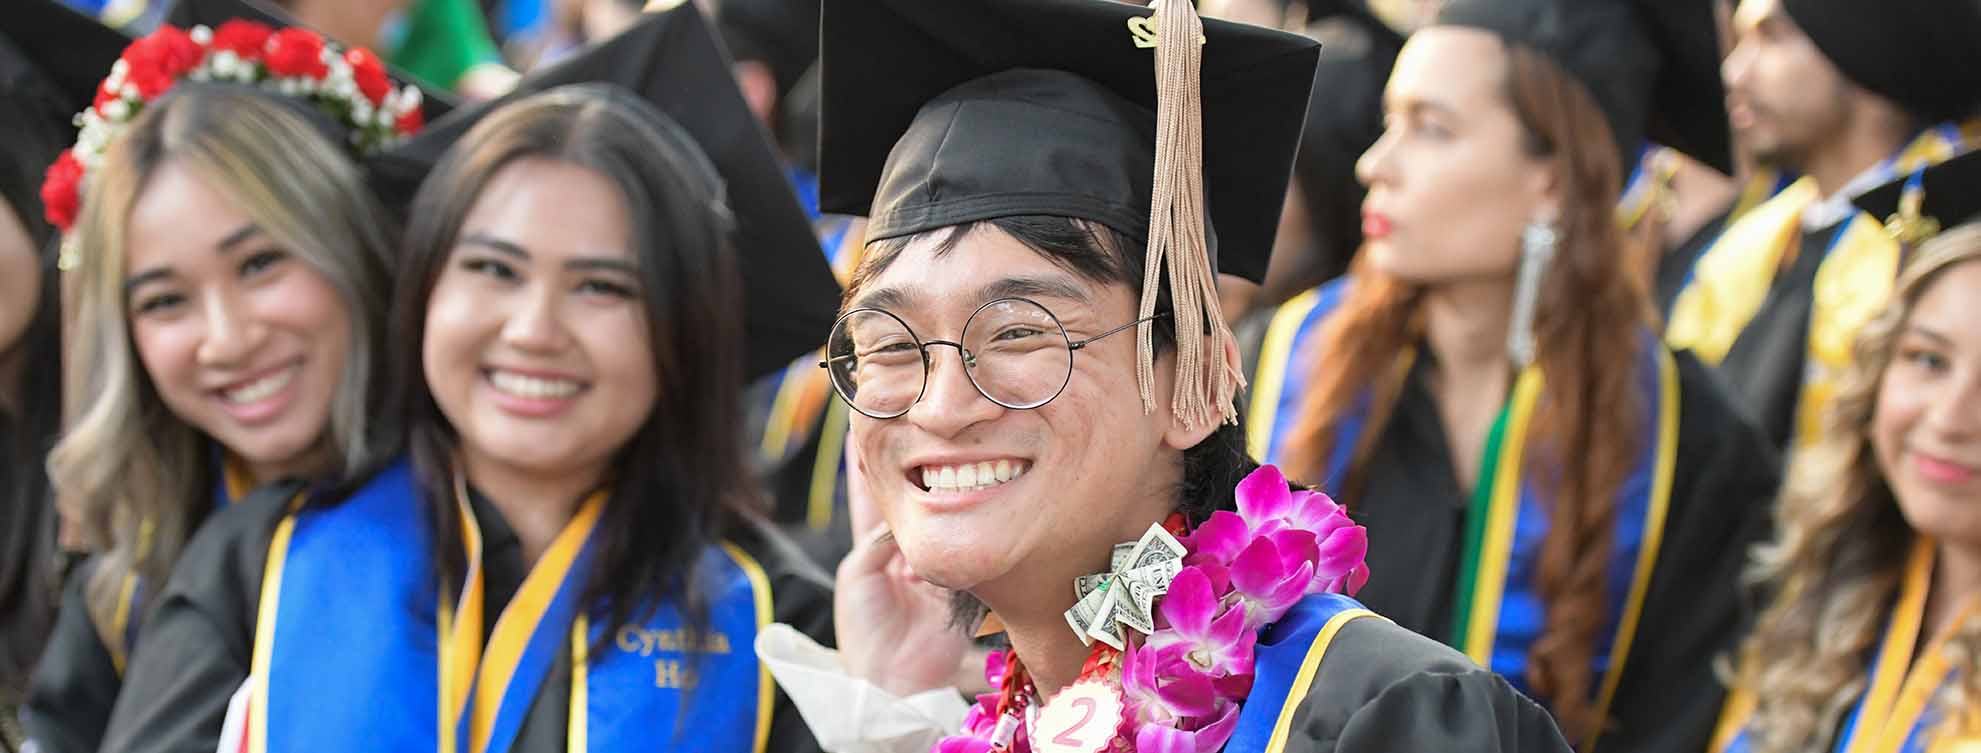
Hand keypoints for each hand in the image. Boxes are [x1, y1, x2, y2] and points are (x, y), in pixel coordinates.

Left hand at [834, 451, 971, 697]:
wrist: (891, 678)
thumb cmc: (864, 629)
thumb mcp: (857, 573)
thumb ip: (879, 536)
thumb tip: (906, 509)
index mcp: (875, 548)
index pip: (876, 497)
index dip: (875, 466)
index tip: (875, 426)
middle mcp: (908, 550)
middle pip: (915, 499)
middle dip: (917, 467)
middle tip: (917, 428)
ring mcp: (937, 563)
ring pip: (942, 518)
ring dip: (942, 494)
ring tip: (945, 458)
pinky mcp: (960, 581)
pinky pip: (963, 547)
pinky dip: (960, 530)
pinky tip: (961, 507)